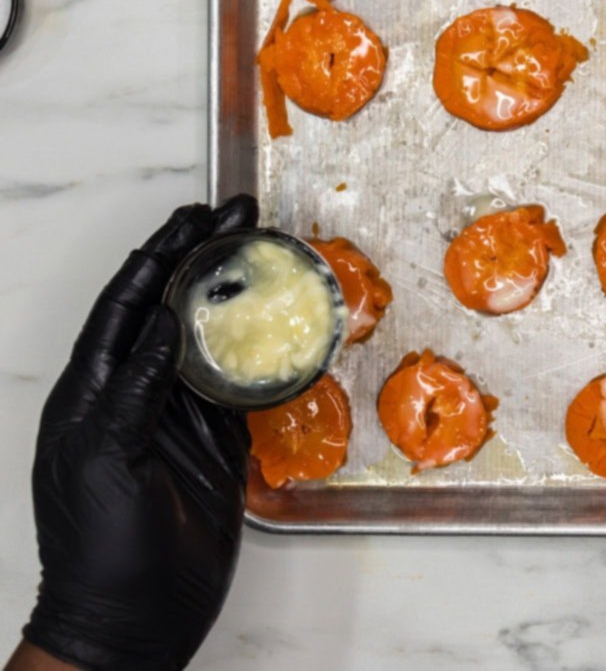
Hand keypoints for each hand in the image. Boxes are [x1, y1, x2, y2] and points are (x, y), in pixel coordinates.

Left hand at [19, 197, 257, 670]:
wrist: (131, 621)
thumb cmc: (101, 548)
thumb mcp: (105, 459)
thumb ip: (132, 390)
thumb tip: (162, 323)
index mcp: (93, 391)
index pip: (127, 304)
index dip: (160, 254)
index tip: (197, 216)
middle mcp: (135, 393)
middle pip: (170, 307)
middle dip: (200, 257)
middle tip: (240, 214)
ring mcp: (177, 417)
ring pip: (208, 339)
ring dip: (233, 296)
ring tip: (265, 254)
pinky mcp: (215, 445)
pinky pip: (241, 386)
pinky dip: (261, 352)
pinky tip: (281, 328)